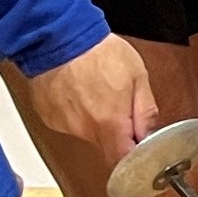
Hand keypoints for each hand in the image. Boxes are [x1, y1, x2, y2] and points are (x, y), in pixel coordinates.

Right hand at [20, 34, 154, 154]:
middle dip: (115, 132)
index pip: (122, 161)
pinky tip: (78, 90)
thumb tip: (148, 134)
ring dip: (94, 119)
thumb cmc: (98, 51)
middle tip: (117, 105)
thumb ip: (145, 111)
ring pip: (86, 132)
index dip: (132, 159)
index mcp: (109, 122)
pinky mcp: (49, 115)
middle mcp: (83, 128)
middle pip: (104, 146)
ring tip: (95, 91)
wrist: (59, 36)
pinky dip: (75, 111)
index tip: (138, 148)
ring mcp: (63, 123)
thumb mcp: (137, 77)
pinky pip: (68, 121)